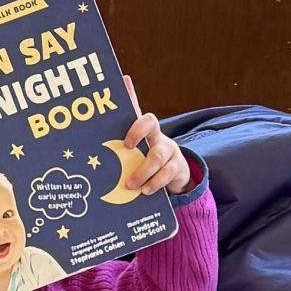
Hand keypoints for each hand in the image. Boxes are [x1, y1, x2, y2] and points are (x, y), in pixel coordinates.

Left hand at [122, 75, 191, 195]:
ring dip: (143, 172)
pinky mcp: (177, 168)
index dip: (136, 126)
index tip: (126, 141)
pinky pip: (166, 175)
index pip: (144, 118)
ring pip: (157, 157)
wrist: (176, 174)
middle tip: (124, 152)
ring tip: (131, 185)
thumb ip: (124, 135)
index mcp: (147, 131)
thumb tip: (113, 99)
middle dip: (136, 136)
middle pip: (151, 129)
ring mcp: (170, 153)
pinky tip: (145, 191)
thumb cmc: (148, 158)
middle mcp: (159, 138)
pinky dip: (154, 184)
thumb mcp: (137, 148)